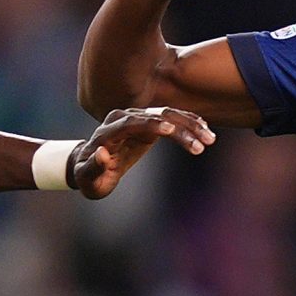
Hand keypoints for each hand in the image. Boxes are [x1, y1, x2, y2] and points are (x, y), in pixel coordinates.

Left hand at [71, 106, 213, 198]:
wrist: (90, 166)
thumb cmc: (87, 176)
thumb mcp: (86, 179)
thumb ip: (92, 168)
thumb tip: (102, 154)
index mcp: (107, 131)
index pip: (130, 123)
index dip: (150, 125)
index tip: (170, 130)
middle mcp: (123, 118)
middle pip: (154, 117)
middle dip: (179, 128)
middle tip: (201, 142)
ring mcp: (137, 118)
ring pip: (166, 115)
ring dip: (189, 125)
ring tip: (210, 139)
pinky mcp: (148, 123)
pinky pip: (171, 120)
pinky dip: (188, 124)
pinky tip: (205, 128)